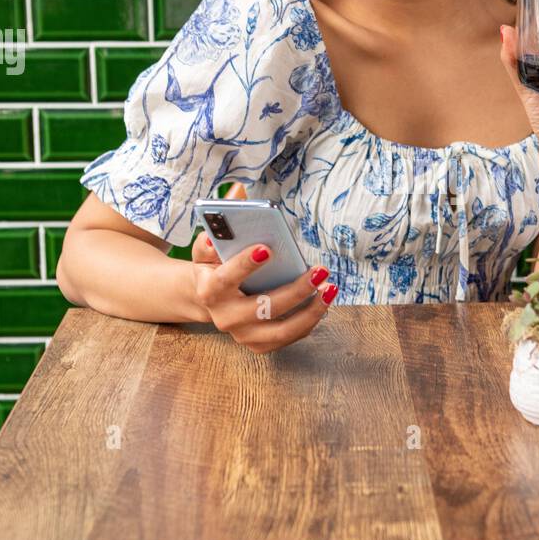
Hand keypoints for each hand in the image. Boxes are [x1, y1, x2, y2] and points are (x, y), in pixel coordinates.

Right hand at [191, 184, 335, 351]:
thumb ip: (218, 225)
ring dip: (311, 310)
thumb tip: (237, 194)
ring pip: (282, 329)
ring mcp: (243, 335)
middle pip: (263, 307)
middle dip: (295, 289)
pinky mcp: (259, 345)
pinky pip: (290, 336)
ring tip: (330, 288)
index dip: (245, 265)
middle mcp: (224, 318)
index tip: (267, 248)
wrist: (208, 300)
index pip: (225, 279)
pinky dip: (310, 320)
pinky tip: (324, 300)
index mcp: (209, 290)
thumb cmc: (215, 266)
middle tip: (320, 270)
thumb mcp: (208, 246)